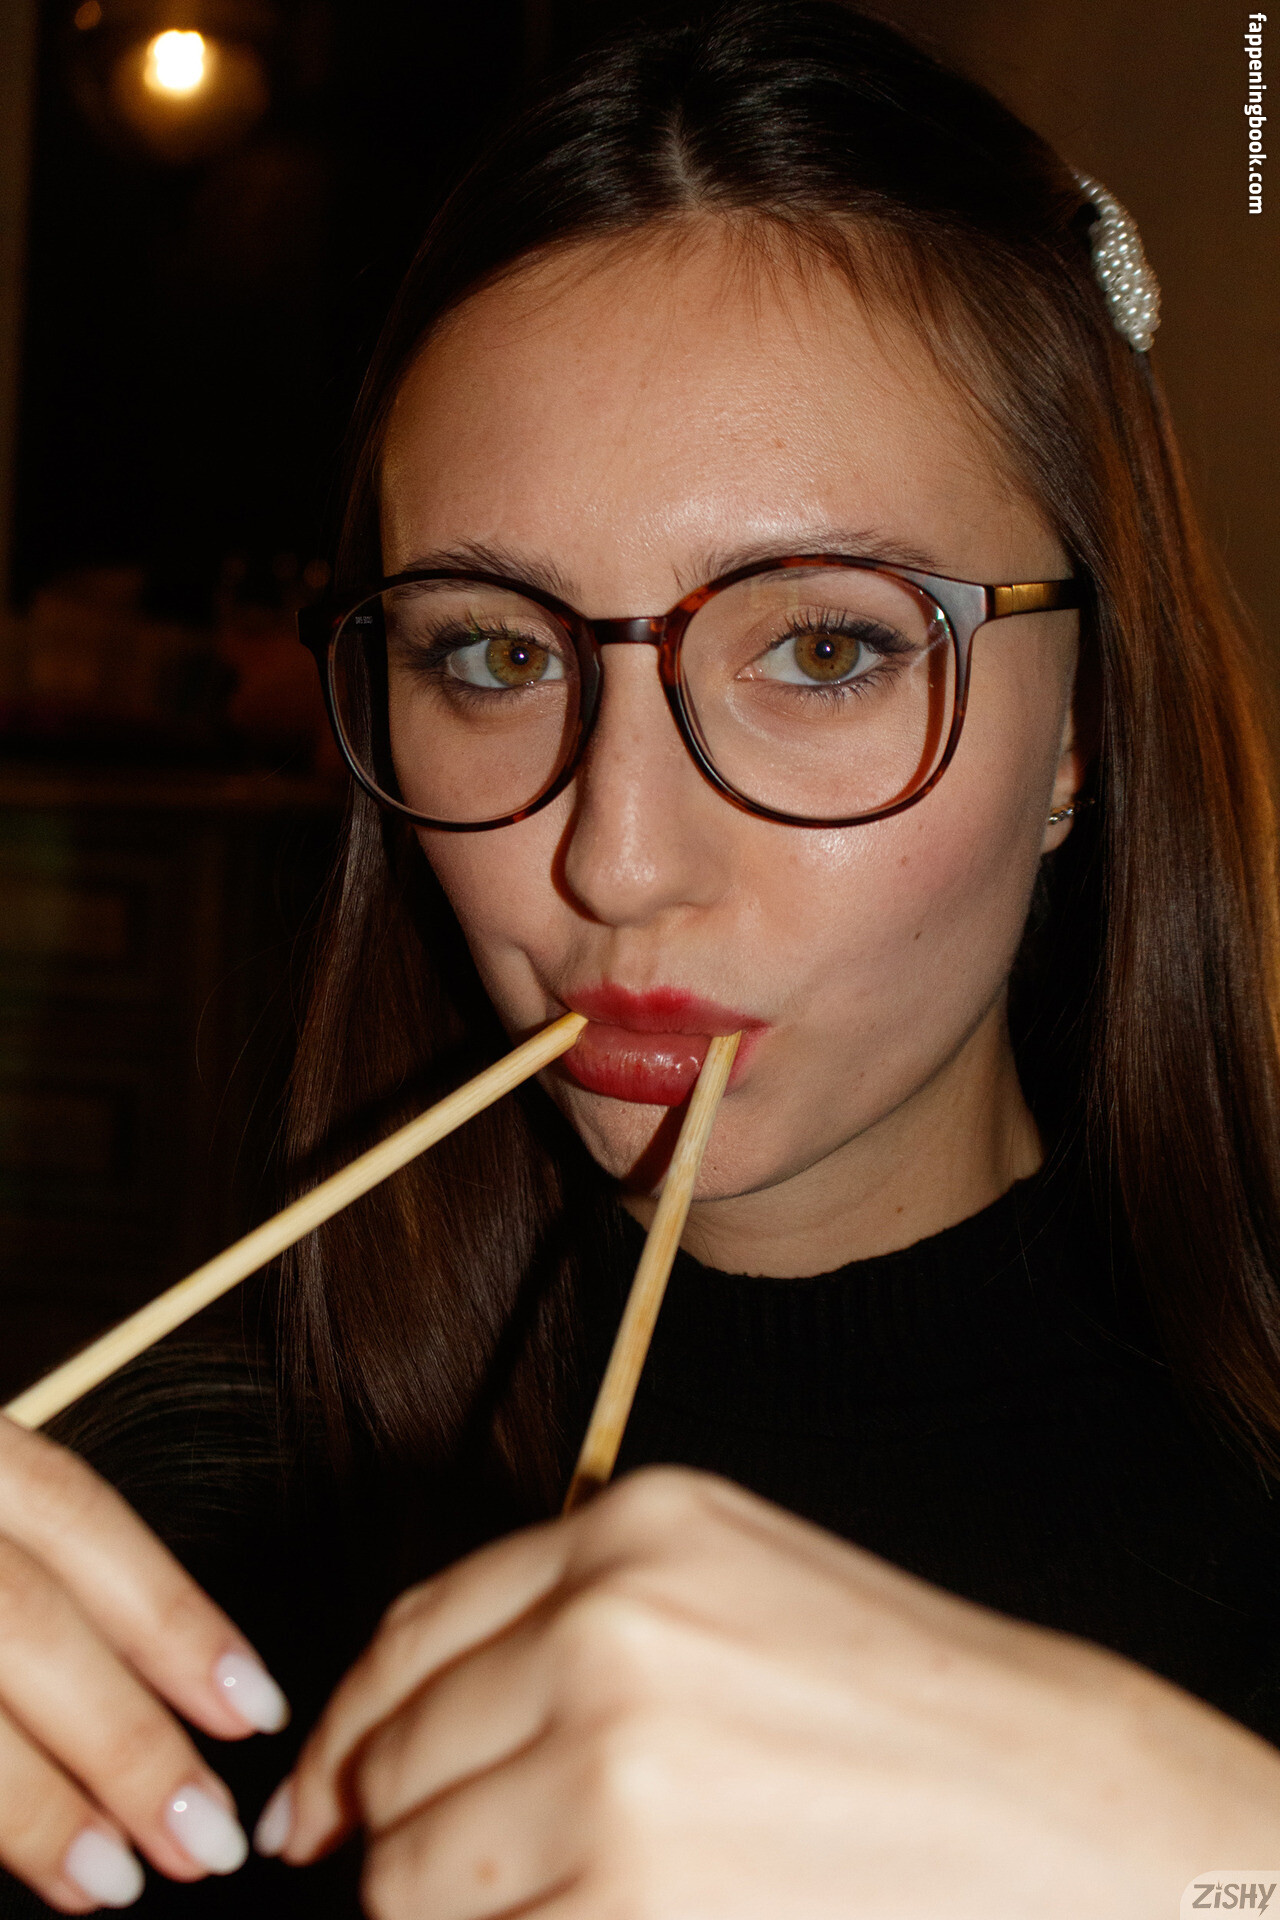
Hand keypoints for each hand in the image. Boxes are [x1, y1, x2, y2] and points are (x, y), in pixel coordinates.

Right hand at [0, 1413, 287, 1910]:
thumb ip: (23, 1568)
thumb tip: (133, 1701)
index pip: (79, 1517)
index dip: (173, 1615)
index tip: (254, 1708)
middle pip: (22, 1621)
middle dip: (121, 1737)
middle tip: (202, 1838)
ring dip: (29, 1803)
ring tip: (108, 1882)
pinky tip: (4, 1871)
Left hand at [278, 1466, 1279, 1919]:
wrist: (1051, 1802)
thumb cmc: (902, 1700)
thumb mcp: (737, 1578)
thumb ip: (581, 1608)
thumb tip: (417, 1712)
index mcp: (633, 1530)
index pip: (414, 1630)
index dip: (346, 1728)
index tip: (321, 1801)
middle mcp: (608, 1627)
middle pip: (396, 1757)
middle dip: (387, 1835)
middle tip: (419, 1881)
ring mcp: (616, 1765)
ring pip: (416, 1879)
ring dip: (443, 1915)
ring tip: (532, 1910)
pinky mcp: (631, 1902)